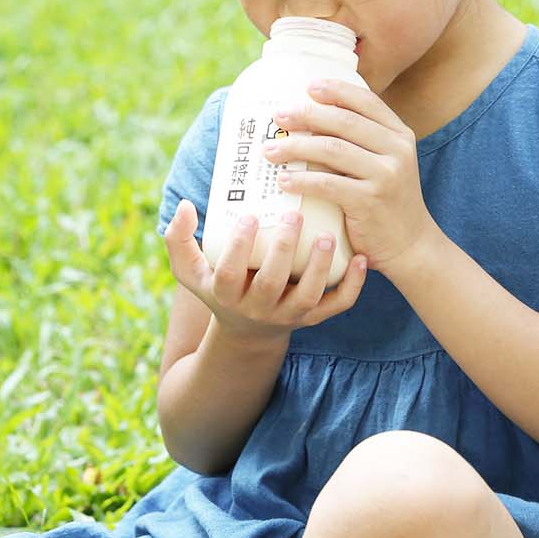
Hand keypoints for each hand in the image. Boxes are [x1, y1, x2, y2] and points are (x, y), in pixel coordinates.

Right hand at [162, 200, 368, 344]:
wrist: (247, 331)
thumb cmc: (220, 284)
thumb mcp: (191, 269)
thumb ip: (178, 239)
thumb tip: (185, 206)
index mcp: (226, 295)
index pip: (229, 274)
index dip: (238, 247)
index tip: (247, 215)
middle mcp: (257, 309)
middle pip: (270, 284)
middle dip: (281, 250)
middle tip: (292, 216)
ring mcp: (288, 316)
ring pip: (307, 298)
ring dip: (318, 268)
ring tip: (326, 237)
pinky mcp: (313, 318)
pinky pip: (336, 307)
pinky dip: (352, 286)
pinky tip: (360, 259)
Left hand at [262, 78, 437, 277]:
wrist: (411, 246)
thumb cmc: (387, 201)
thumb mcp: (386, 163)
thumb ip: (363, 141)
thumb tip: (314, 118)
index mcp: (400, 134)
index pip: (366, 102)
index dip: (336, 90)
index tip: (307, 87)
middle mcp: (397, 150)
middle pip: (344, 121)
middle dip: (307, 114)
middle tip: (278, 116)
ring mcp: (386, 175)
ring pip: (332, 149)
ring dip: (295, 147)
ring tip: (270, 150)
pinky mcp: (371, 200)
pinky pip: (328, 183)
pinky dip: (301, 180)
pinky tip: (283, 181)